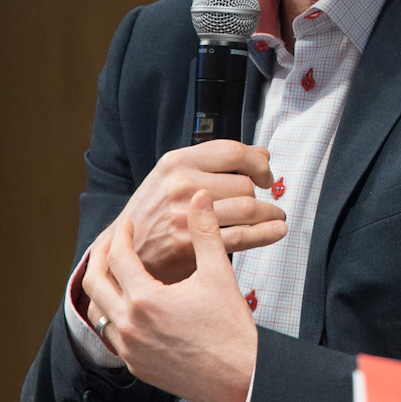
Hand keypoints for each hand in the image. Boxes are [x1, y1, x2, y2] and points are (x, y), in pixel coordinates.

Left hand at [82, 200, 258, 401]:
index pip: (118, 257)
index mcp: (146, 300)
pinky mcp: (136, 367)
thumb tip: (201, 198)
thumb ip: (205, 232)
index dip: (121, 235)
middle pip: (95, 283)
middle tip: (112, 242)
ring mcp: (130, 350)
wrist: (240, 378)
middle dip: (100, 257)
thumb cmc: (231, 329)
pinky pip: (111, 336)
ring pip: (98, 312)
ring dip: (102, 288)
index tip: (128, 223)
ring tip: (115, 271)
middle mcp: (130, 326)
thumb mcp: (218, 275)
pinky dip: (112, 315)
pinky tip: (129, 305)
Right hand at [107, 140, 285, 282]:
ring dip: (269, 213)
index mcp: (176, 161)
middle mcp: (182, 184)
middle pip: (244, 183)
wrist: (123, 250)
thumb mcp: (171, 176)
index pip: (233, 151)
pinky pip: (242, 235)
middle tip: (264, 202)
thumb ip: (213, 163)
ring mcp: (186, 214)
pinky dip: (267, 233)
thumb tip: (262, 154)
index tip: (265, 172)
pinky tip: (277, 230)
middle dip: (260, 194)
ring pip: (247, 208)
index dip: (258, 161)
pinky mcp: (192, 243)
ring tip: (275, 217)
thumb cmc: (152, 212)